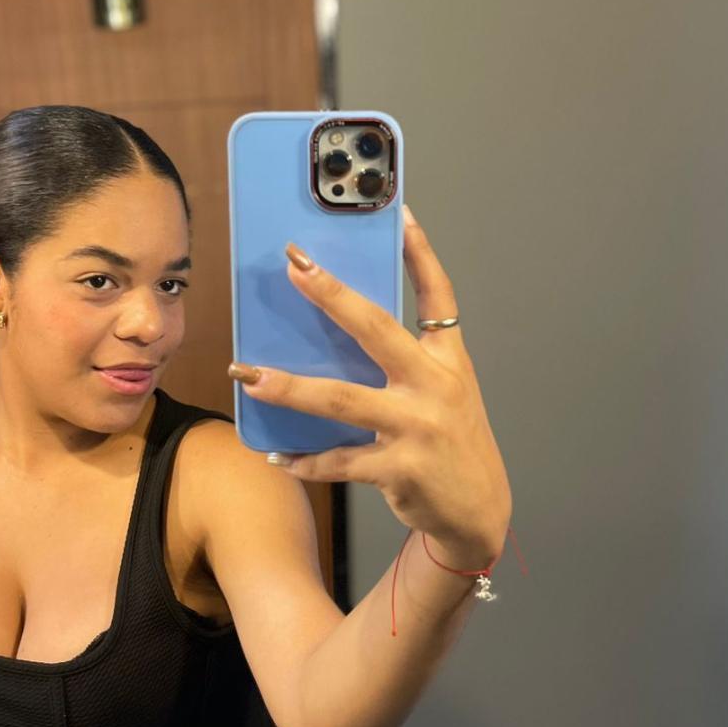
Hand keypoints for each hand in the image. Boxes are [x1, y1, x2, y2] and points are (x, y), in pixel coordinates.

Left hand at [227, 206, 511, 560]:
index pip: (439, 294)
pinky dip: (305, 461)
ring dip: (289, 387)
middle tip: (294, 267)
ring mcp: (417, 426)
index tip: (398, 213)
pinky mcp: (399, 468)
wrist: (478, 512)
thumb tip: (347, 324)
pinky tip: (277, 456)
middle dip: (331, 295)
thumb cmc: (452, 441)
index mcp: (447, 359)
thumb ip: (410, 358)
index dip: (421, 252)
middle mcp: (435, 385)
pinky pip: (339, 460)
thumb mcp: (446, 390)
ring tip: (249, 376)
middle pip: (377, 329)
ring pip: (341, 399)